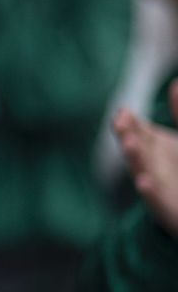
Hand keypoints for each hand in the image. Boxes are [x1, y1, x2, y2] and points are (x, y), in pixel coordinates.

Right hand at [113, 87, 177, 236]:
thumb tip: (175, 83)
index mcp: (154, 146)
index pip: (137, 131)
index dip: (129, 122)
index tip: (122, 112)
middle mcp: (150, 164)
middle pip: (136, 148)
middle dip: (128, 136)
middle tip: (120, 124)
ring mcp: (156, 187)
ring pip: (142, 171)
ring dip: (135, 159)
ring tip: (130, 145)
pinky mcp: (166, 208)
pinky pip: (156, 200)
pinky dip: (150, 192)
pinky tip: (144, 182)